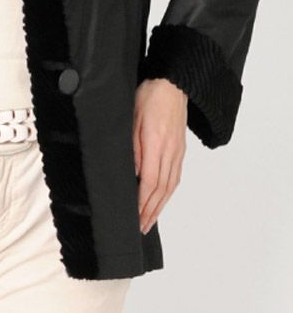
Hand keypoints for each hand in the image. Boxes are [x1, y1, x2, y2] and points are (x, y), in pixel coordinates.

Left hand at [133, 78, 187, 234]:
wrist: (172, 84)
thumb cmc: (148, 97)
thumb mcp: (132, 120)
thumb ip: (132, 148)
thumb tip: (133, 174)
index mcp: (157, 144)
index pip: (149, 182)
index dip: (142, 203)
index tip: (135, 217)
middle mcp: (170, 152)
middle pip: (161, 189)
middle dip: (150, 211)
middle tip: (141, 228)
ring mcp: (177, 152)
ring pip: (170, 186)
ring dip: (159, 206)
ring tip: (149, 220)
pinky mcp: (180, 149)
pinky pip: (175, 176)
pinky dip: (167, 193)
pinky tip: (161, 200)